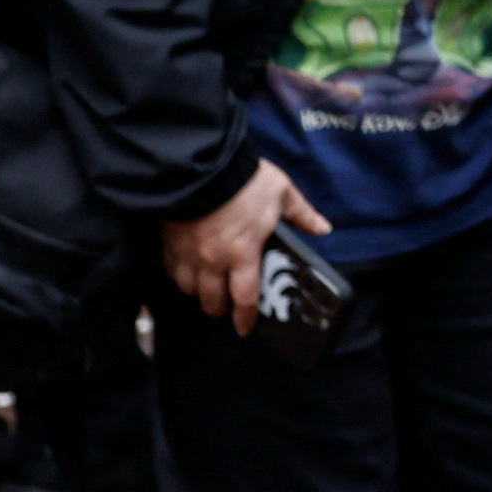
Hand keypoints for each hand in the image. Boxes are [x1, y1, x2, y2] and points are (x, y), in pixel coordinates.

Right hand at [162, 157, 324, 333]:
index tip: (245, 327)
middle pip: (211, 300)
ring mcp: (187, 252)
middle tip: (227, 306)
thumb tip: (322, 227)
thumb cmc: (245, 180)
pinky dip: (178, 275)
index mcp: (242, 253)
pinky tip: (186, 270)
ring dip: (198, 293)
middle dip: (220, 308)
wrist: (203, 163)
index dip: (245, 318)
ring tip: (207, 288)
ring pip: (188, 288)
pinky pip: (170, 270)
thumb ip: (302, 215)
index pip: (245, 298)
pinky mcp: (168, 241)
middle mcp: (212, 260)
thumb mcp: (282, 193)